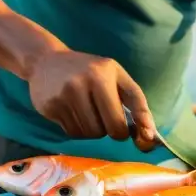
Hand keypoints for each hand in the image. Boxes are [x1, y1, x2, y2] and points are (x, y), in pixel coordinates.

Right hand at [26, 50, 156, 149]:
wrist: (46, 61)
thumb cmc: (90, 70)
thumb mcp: (117, 76)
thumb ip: (137, 103)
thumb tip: (150, 135)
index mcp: (102, 76)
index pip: (118, 121)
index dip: (126, 132)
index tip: (128, 131)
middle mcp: (80, 85)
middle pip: (104, 131)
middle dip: (110, 130)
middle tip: (107, 117)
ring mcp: (62, 97)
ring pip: (88, 134)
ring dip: (93, 130)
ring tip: (89, 111)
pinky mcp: (49, 108)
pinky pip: (71, 133)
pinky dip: (78, 128)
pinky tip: (74, 111)